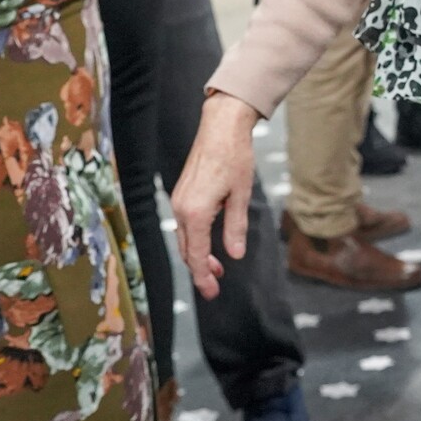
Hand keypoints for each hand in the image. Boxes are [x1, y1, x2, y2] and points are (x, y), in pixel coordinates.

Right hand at [171, 93, 261, 298]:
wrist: (221, 128)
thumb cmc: (235, 158)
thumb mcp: (241, 196)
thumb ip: (235, 228)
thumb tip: (234, 255)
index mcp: (196, 213)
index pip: (198, 255)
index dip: (204, 277)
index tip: (211, 292)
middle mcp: (181, 209)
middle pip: (188, 251)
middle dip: (201, 270)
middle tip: (215, 286)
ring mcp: (179, 201)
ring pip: (185, 239)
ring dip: (198, 255)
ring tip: (217, 268)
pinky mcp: (181, 194)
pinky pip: (185, 225)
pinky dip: (196, 239)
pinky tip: (210, 242)